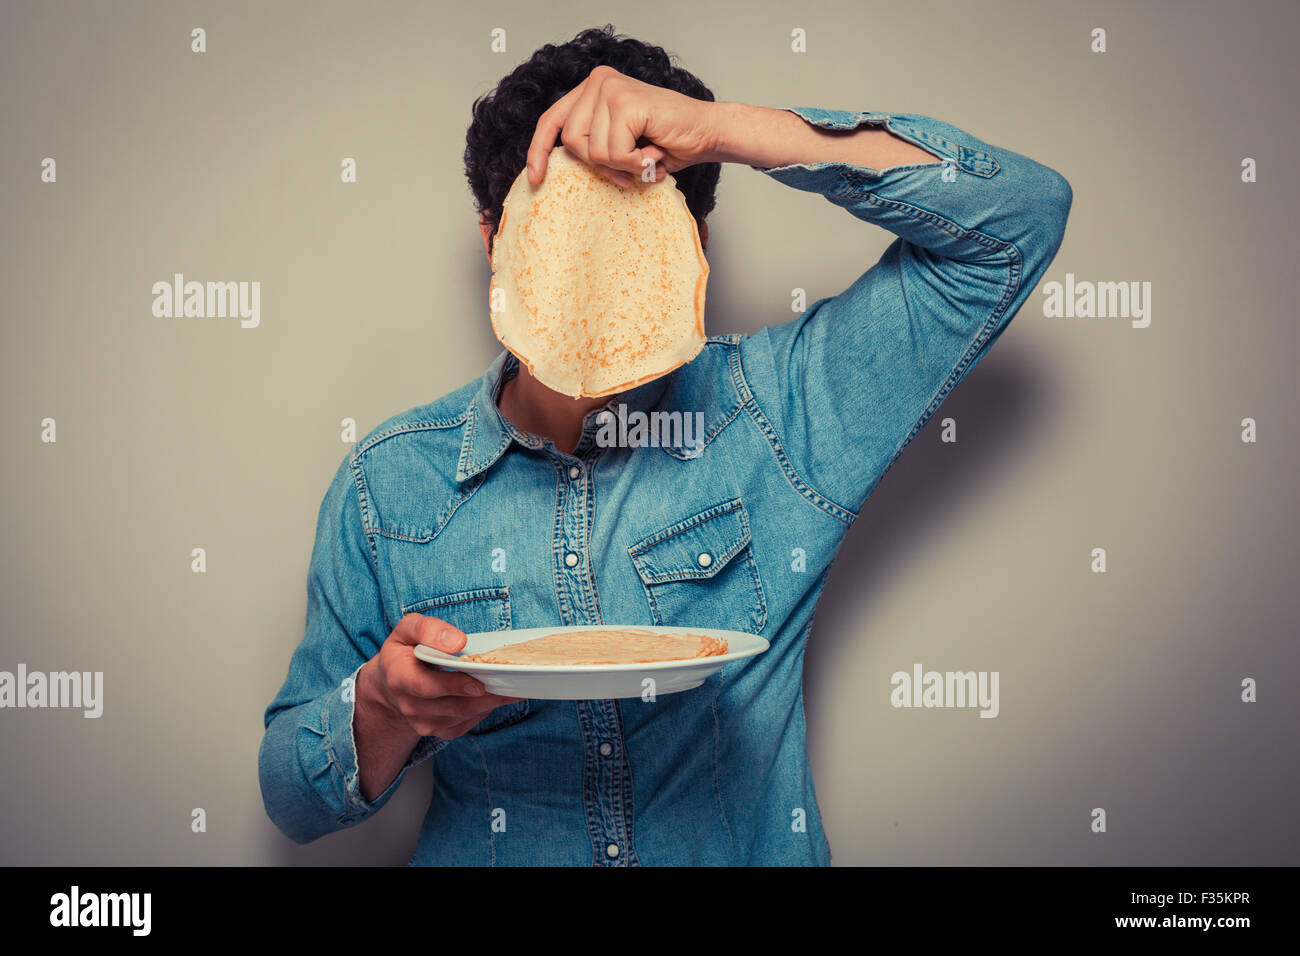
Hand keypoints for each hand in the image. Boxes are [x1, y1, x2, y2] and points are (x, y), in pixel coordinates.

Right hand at [358, 613, 524, 740]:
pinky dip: (483, 711)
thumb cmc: (404, 650)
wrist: (391, 682)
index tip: (478, 684)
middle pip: (452, 706)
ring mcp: (422, 722)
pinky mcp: (436, 730)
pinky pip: (465, 724)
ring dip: (489, 703)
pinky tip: (494, 696)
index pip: (425, 687)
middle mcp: (409, 705)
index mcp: (399, 677)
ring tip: (511, 688)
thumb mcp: (407, 629)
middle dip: (484, 696)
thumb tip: (457, 641)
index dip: (453, 686)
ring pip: (463, 716)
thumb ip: (427, 629)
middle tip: (512, 683)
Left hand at [525, 64, 720, 186]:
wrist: (707, 133)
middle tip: (631, 166)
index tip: (536, 179)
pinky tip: (653, 153)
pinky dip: (635, 163)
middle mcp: (598, 81)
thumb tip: (555, 166)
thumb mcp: (618, 146)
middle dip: (600, 164)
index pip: (551, 120)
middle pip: (570, 142)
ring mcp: (610, 88)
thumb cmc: (666, 143)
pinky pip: (614, 152)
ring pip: (592, 151)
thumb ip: (591, 146)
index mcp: (592, 89)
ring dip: (622, 165)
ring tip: (646, 156)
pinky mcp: (625, 102)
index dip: (539, 151)